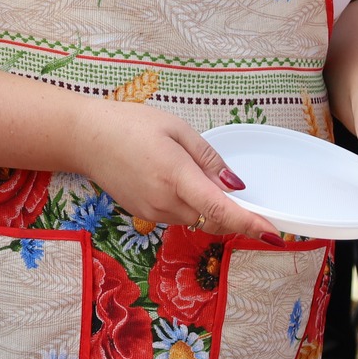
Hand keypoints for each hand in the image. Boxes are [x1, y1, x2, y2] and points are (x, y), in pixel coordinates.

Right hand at [78, 100, 277, 239]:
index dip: (250, 223)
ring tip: (187, 170)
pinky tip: (172, 179)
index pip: (220, 209)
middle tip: (230, 185)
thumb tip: (234, 185)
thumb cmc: (129, 124)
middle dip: (231, 210)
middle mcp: (164, 202)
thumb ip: (208, 158)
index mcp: (175, 176)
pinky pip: (178, 216)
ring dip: (207, 207)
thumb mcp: (175, 128)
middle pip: (212, 219)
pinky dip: (188, 206)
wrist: (84, 138)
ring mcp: (152, 212)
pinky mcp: (143, 215)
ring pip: (196, 220)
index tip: (274, 234)